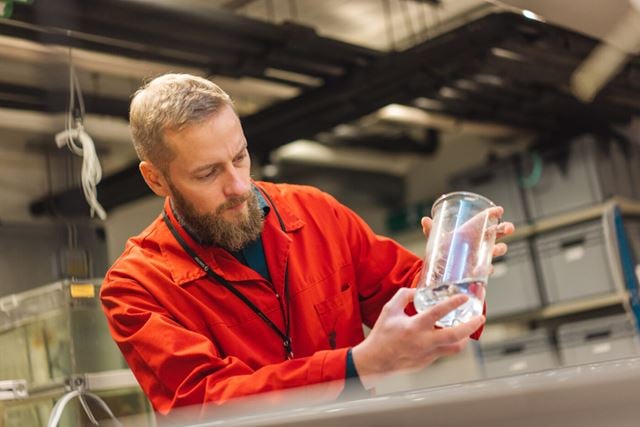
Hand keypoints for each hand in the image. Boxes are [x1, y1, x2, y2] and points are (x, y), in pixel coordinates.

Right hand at [351, 288, 484, 388]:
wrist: (376, 361)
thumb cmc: (382, 335)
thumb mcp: (390, 310)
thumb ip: (404, 296)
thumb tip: (418, 291)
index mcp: (414, 326)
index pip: (438, 313)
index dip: (453, 303)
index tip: (464, 298)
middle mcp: (423, 341)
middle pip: (455, 335)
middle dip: (471, 326)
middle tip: (480, 317)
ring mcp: (428, 354)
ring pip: (455, 348)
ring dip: (465, 337)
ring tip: (468, 327)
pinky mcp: (428, 362)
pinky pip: (444, 352)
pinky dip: (449, 343)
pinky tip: (448, 336)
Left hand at [421, 207, 514, 261]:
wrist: (441, 269)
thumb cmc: (443, 250)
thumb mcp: (436, 240)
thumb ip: (431, 230)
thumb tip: (424, 220)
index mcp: (472, 231)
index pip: (486, 220)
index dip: (493, 214)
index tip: (500, 210)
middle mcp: (479, 242)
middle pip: (497, 233)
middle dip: (505, 229)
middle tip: (509, 228)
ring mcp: (481, 256)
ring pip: (496, 250)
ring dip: (500, 248)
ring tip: (498, 249)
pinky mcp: (479, 270)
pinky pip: (487, 269)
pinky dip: (487, 269)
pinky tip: (486, 269)